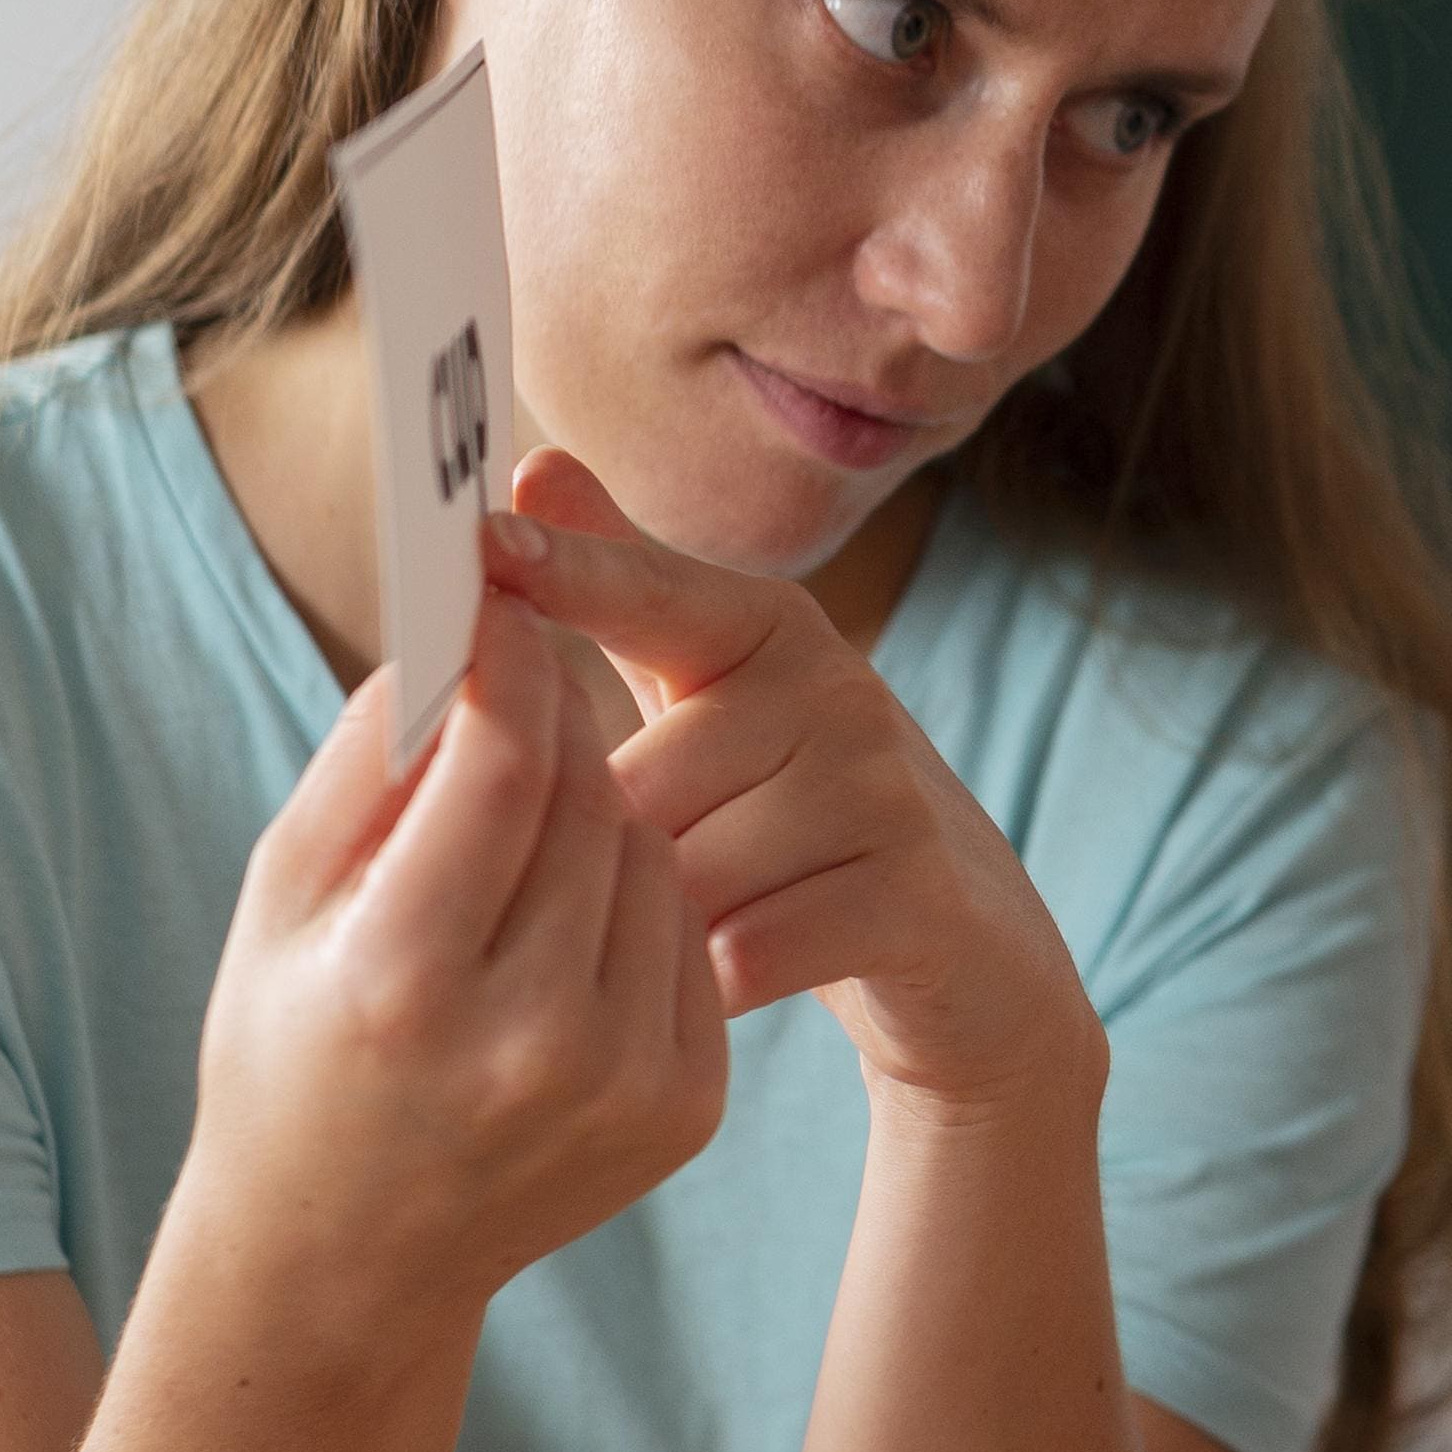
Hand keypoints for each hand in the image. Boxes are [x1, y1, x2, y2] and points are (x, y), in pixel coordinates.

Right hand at [191, 590, 730, 1307]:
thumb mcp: (278, 902)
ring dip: (601, 808)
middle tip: (517, 684)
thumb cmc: (288, 1052)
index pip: (505, 763)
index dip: (508, 663)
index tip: (495, 603)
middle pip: (592, 800)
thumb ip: (367, 760)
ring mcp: (622, 1083)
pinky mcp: (685, 1108)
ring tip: (524, 823)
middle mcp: (529, 1040)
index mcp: (405, 979)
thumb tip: (457, 631)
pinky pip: (684, 935)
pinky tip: (565, 916)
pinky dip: (635, 897)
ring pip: (653, 857)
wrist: (343, 1254)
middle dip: (556, 722)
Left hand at [482, 451, 1104, 1125]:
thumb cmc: (798, 818)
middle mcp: (835, 689)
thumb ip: (625, 590)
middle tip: (608, 900)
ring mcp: (885, 789)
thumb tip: (533, 462)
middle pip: (638, 784)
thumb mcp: (714, 694)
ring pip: (688, 874)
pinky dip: (718, 983)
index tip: (484, 546)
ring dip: (660, 932)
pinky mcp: (918, 893)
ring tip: (680, 946)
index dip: (567, 574)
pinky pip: (754, 946)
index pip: (648, 593)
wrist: (967, 948)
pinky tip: (721, 990)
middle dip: (601, 864)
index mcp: (769, 628)